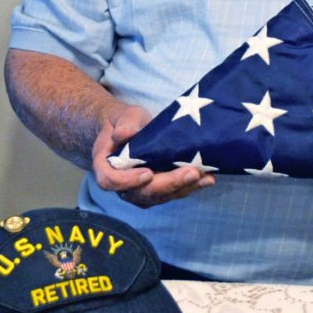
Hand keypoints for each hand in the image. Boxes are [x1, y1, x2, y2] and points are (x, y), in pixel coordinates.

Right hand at [91, 103, 214, 207]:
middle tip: (191, 172)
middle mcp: (121, 184)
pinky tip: (207, 178)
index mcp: (105, 166)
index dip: (127, 180)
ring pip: (160, 197)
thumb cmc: (124, 122)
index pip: (110, 180)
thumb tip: (125, 134)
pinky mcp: (156, 191)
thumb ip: (124, 124)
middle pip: (142, 193)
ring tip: (204, 177)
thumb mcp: (123, 116)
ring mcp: (139, 191)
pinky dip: (190, 187)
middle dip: (169, 184)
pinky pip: (171, 193)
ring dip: (184, 188)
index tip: (148, 173)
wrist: (129, 130)